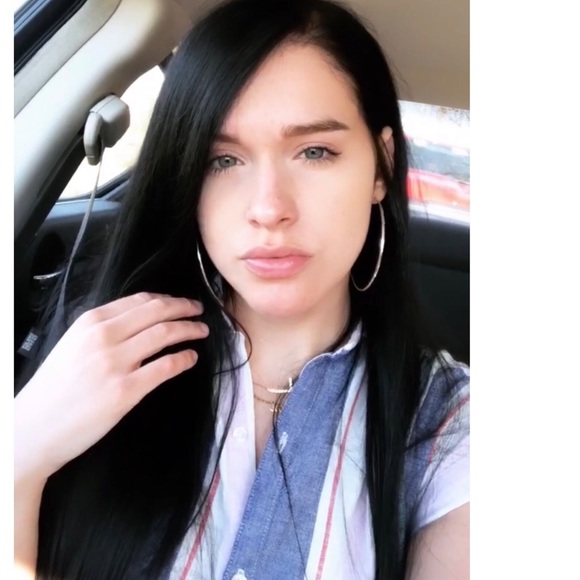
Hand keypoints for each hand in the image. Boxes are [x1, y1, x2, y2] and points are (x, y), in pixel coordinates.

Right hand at [14, 292, 208, 482]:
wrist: (34, 427)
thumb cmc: (53, 389)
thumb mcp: (72, 345)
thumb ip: (102, 331)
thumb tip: (138, 322)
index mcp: (90, 323)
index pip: (139, 301)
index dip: (166, 299)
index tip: (179, 302)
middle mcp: (104, 337)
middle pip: (157, 312)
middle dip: (184, 307)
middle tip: (198, 310)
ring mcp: (115, 363)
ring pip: (165, 334)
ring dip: (189, 329)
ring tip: (201, 330)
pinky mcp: (125, 390)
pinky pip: (166, 367)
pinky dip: (184, 358)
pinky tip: (191, 357)